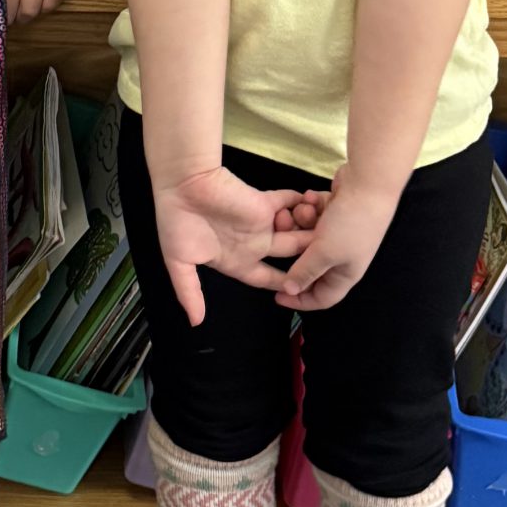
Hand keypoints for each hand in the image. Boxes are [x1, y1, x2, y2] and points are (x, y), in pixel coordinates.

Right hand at [153, 167, 323, 325]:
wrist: (180, 184)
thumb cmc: (177, 222)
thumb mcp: (179, 262)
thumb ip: (189, 292)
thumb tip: (195, 322)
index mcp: (235, 260)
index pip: (267, 278)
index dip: (284, 286)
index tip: (302, 295)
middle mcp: (252, 243)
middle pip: (287, 257)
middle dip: (306, 260)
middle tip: (329, 265)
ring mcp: (260, 221)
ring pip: (293, 231)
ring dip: (308, 234)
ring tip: (327, 238)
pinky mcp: (264, 201)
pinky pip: (290, 203)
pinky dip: (303, 204)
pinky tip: (318, 208)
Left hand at [275, 171, 399, 313]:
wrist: (369, 183)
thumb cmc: (349, 224)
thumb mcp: (324, 252)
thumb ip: (305, 271)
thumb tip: (290, 291)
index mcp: (345, 273)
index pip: (322, 298)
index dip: (300, 300)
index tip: (276, 296)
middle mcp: (343, 256)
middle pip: (311, 264)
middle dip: (295, 250)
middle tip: (279, 236)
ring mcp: (340, 232)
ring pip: (309, 236)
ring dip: (302, 222)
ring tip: (303, 210)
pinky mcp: (337, 212)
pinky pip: (316, 215)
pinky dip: (312, 207)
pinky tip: (312, 196)